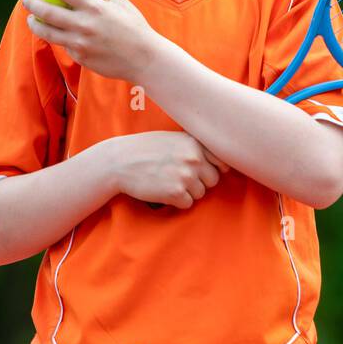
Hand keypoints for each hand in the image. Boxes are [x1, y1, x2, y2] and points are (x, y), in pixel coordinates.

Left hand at [22, 0, 161, 81]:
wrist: (144, 59)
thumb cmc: (135, 27)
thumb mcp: (122, 2)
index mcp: (95, 7)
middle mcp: (84, 25)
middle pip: (48, 12)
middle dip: (32, 4)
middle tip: (27, 0)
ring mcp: (80, 43)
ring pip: (48, 33)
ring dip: (35, 24)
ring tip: (31, 19)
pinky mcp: (80, 57)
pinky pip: (64, 45)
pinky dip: (59, 39)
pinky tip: (57, 34)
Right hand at [107, 131, 229, 209]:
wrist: (120, 161)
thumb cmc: (145, 149)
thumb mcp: (173, 139)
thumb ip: (194, 147)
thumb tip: (221, 162)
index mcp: (194, 143)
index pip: (222, 161)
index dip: (215, 168)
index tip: (205, 171)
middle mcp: (194, 158)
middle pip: (213, 180)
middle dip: (200, 182)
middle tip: (180, 178)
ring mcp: (186, 176)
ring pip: (201, 193)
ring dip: (188, 192)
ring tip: (169, 183)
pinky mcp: (176, 193)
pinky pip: (188, 204)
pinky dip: (177, 202)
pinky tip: (164, 192)